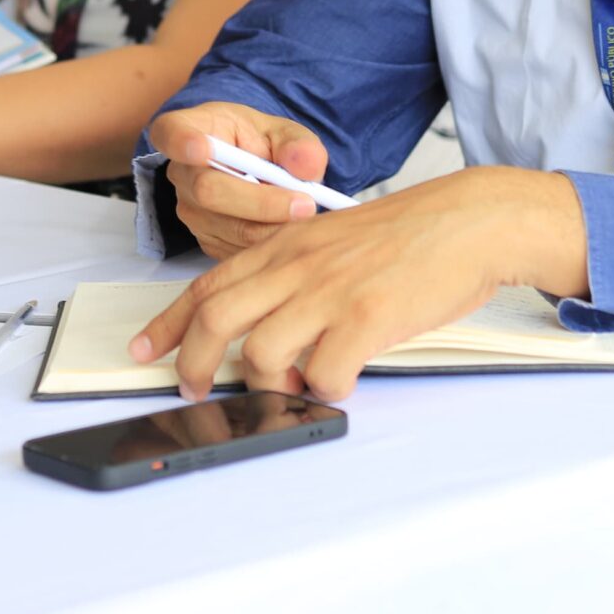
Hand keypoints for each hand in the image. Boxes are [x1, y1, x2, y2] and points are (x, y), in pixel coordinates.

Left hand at [128, 165, 589, 401]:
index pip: (206, 284)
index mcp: (286, 246)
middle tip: (196, 390)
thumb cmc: (411, 235)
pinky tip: (342, 381)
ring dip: (269, 386)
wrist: (469, 221)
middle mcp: (297, 266)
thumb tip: (273, 330)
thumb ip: (298, 276)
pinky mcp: (365, 319)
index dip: (166, 322)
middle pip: (215, 321)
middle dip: (194, 365)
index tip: (144, 349)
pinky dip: (325, 391)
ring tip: (295, 386)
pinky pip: (323, 376)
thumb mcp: (335, 241)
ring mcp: (328, 292)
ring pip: (260, 355)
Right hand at [148, 102, 333, 259]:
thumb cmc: (260, 142)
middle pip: (208, 192)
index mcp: (188, 130)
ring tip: (307, 214)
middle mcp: (181, 173)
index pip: (171, 134)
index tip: (203, 149)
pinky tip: (290, 227)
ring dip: (275, 226)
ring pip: (231, 228)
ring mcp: (190, 211)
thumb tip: (305, 166)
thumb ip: (297, 144)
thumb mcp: (282, 131)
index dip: (183, 143)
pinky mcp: (207, 240)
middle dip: (262, 202)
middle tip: (306, 204)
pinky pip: (240, 250)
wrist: (256, 170)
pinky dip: (271, 243)